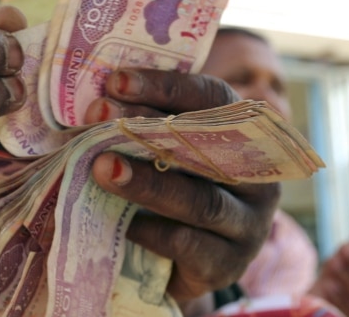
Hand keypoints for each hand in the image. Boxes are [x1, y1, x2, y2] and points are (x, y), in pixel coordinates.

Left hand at [87, 69, 280, 301]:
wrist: (178, 266)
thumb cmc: (167, 192)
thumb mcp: (159, 154)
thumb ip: (140, 128)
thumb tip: (93, 105)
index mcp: (243, 136)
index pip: (212, 97)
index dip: (166, 86)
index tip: (116, 81)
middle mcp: (255, 178)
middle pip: (205, 145)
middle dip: (145, 127)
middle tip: (97, 115)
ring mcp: (247, 225)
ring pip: (200, 200)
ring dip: (147, 183)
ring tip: (101, 168)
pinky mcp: (227, 266)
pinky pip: (190, 246)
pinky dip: (152, 232)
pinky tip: (121, 222)